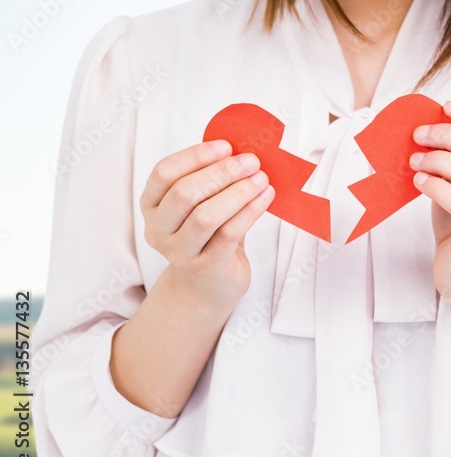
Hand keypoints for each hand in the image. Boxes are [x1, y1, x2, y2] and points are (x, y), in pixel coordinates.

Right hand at [139, 140, 273, 307]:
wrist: (210, 283)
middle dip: (221, 173)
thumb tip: (240, 150)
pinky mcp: (206, 267)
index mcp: (151, 205)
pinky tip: (266, 198)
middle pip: (184, 193)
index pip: (164, 173)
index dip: (195, 156)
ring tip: (262, 179)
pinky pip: (229, 234)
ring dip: (238, 192)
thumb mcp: (202, 204)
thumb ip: (211, 179)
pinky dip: (250, 212)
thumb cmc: (209, 234)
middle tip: (251, 161)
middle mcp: (158, 230)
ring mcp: (180, 252)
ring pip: (206, 215)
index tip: (227, 146)